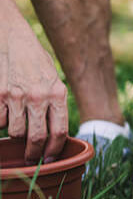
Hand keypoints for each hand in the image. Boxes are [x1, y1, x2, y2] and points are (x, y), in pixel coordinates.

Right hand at [0, 24, 67, 162]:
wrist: (13, 40)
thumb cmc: (36, 63)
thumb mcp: (53, 80)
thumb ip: (55, 104)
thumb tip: (55, 134)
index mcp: (58, 93)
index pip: (60, 131)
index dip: (55, 149)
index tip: (50, 158)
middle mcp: (39, 96)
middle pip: (37, 138)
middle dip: (34, 153)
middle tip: (32, 158)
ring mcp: (17, 97)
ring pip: (15, 132)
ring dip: (17, 135)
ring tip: (19, 126)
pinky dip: (1, 122)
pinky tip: (6, 113)